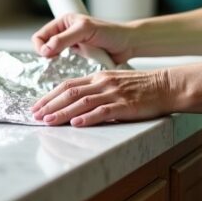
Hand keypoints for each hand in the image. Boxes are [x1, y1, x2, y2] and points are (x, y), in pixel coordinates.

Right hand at [31, 14, 134, 64]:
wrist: (128, 44)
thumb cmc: (111, 32)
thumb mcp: (85, 31)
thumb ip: (64, 38)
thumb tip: (45, 49)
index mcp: (64, 23)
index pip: (40, 35)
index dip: (40, 46)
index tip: (48, 54)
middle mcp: (65, 34)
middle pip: (44, 48)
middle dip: (46, 56)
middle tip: (54, 62)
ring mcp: (71, 48)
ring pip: (53, 59)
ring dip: (55, 65)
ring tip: (62, 67)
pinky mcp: (78, 60)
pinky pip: (64, 67)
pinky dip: (65, 70)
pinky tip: (71, 72)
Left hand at [31, 68, 177, 126]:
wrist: (166, 86)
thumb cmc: (142, 87)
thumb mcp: (115, 83)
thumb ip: (97, 90)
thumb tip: (77, 105)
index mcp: (99, 77)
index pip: (68, 85)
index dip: (50, 95)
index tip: (37, 106)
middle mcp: (103, 83)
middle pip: (70, 93)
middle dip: (50, 105)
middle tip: (35, 116)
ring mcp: (113, 94)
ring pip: (82, 102)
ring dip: (62, 112)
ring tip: (48, 121)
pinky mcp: (125, 105)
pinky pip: (103, 111)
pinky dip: (88, 118)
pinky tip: (76, 123)